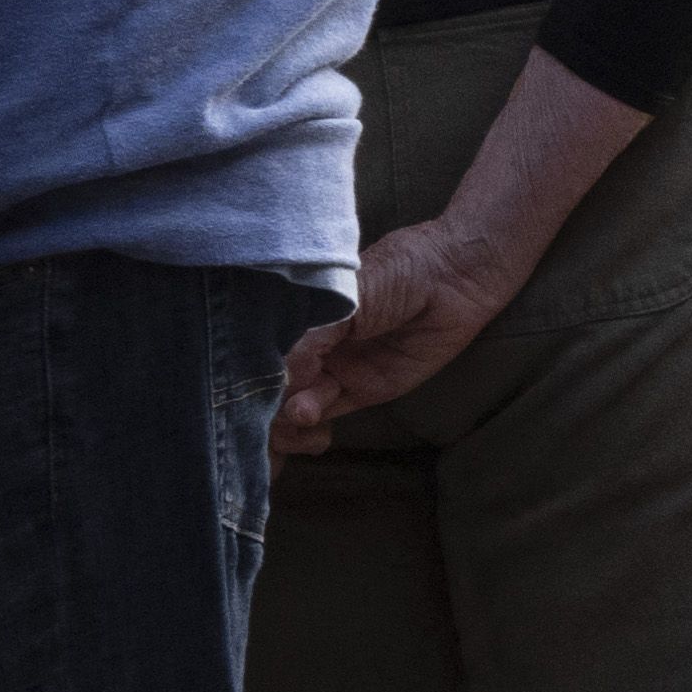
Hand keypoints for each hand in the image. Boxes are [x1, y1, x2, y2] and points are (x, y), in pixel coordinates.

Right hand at [269, 209, 527, 450]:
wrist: (456, 278)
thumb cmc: (400, 270)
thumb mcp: (346, 296)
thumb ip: (310, 335)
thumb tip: (278, 375)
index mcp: (301, 312)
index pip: (258, 346)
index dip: (244, 364)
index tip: (235, 377)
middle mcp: (311, 343)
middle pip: (270, 380)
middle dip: (260, 398)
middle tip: (260, 404)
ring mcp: (334, 368)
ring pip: (293, 402)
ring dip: (284, 413)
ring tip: (295, 409)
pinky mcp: (362, 390)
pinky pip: (325, 413)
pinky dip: (308, 420)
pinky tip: (304, 414)